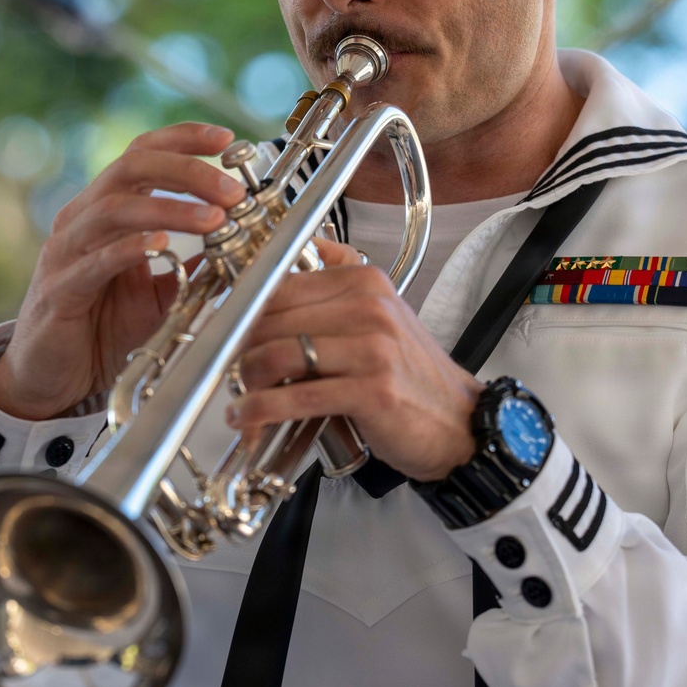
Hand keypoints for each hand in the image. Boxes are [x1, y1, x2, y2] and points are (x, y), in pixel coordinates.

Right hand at [0, 123, 246, 419]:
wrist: (51, 378)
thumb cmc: (103, 330)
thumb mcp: (161, 292)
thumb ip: (194, 266)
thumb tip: (244, 245)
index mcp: (107, 210)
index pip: (142, 154)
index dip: (182, 139)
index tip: (226, 138)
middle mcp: (83, 220)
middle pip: (132, 168)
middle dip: (188, 171)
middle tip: (232, 190)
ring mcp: (66, 252)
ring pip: (115, 209)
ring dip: (170, 209)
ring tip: (215, 219)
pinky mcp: (60, 291)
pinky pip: (94, 261)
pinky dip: (129, 248)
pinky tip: (161, 245)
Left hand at [226, 241, 481, 481]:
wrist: (459, 422)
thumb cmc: (410, 375)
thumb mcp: (380, 315)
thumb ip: (335, 288)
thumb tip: (288, 264)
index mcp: (365, 281)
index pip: (280, 284)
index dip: (244, 312)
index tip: (227, 333)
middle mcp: (368, 306)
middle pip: (273, 319)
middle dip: (239, 350)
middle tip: (229, 373)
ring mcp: (372, 348)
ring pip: (278, 356)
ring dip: (246, 382)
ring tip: (240, 398)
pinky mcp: (371, 391)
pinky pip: (297, 397)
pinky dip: (262, 410)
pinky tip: (247, 418)